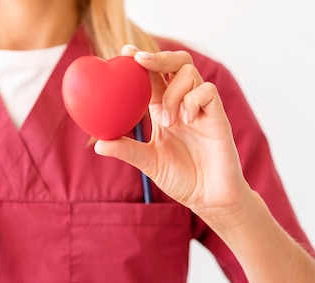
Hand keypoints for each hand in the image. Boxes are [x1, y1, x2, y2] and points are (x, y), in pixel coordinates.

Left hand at [94, 45, 251, 219]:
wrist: (209, 197)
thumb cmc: (181, 179)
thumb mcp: (148, 163)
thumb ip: (126, 151)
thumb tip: (97, 145)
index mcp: (164, 110)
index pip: (153, 77)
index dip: (140, 62)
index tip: (124, 52)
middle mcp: (183, 104)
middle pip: (176, 63)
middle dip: (158, 57)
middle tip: (140, 61)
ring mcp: (202, 109)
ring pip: (190, 73)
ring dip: (172, 91)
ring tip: (167, 120)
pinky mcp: (218, 117)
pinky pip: (207, 92)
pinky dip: (192, 100)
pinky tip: (185, 120)